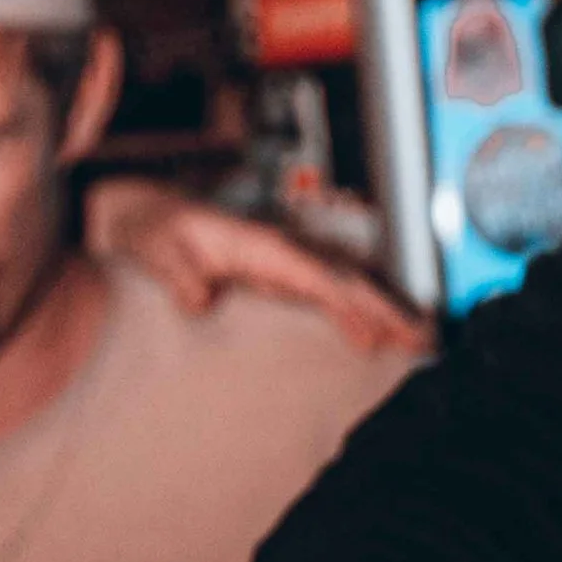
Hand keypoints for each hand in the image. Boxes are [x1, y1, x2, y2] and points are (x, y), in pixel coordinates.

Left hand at [84, 185, 427, 358]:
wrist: (138, 218)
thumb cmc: (150, 231)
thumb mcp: (156, 248)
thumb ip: (178, 274)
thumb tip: (201, 303)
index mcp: (261, 247)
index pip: (320, 278)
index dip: (353, 306)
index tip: (378, 334)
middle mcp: (282, 254)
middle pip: (347, 281)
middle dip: (387, 310)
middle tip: (423, 343)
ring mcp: (283, 266)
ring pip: (344, 287)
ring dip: (381, 312)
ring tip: (415, 344)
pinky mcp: (277, 280)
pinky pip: (328, 295)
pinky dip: (356, 313)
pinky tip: (371, 337)